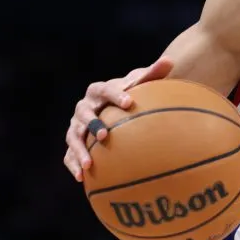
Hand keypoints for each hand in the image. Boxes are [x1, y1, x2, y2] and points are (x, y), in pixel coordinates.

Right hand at [63, 57, 174, 180]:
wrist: (112, 106)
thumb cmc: (129, 95)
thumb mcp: (140, 83)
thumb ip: (153, 73)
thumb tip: (170, 60)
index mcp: (99, 91)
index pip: (105, 90)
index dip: (116, 95)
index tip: (130, 103)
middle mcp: (84, 107)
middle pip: (84, 114)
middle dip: (93, 124)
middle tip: (106, 135)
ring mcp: (76, 126)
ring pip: (73, 137)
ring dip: (79, 150)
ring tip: (89, 165)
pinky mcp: (74, 142)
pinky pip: (69, 155)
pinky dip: (73, 165)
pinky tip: (81, 178)